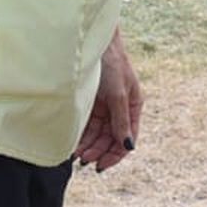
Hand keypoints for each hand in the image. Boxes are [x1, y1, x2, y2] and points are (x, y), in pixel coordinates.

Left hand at [74, 29, 142, 172]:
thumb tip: (128, 146)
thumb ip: (121, 120)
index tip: (100, 166)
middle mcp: (120, 107)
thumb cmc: (111, 62)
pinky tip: (73, 144)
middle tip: (84, 161)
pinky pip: (87, 125)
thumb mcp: (118, 93)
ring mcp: (105, 105)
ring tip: (76, 155)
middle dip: (98, 151)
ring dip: (88, 146)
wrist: (92, 40)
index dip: (115, 154)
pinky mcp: (90, 102)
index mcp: (133, 105)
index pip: (127, 137)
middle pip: (111, 138)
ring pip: (98, 134)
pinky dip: (81, 136)